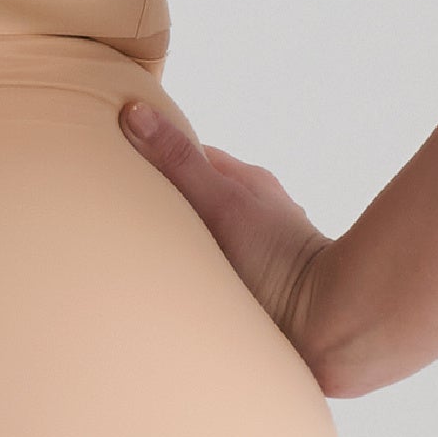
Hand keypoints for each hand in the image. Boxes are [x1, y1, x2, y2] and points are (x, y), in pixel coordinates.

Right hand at [118, 100, 334, 382]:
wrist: (323, 324)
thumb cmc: (279, 259)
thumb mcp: (222, 202)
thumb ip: (179, 164)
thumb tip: (135, 113)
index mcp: (244, 185)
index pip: (189, 161)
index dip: (152, 160)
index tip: (114, 165)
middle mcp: (247, 218)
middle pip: (190, 202)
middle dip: (155, 210)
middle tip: (114, 219)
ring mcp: (246, 258)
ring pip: (196, 244)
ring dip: (170, 253)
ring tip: (132, 263)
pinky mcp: (244, 297)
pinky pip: (206, 284)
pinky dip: (185, 285)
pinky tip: (164, 297)